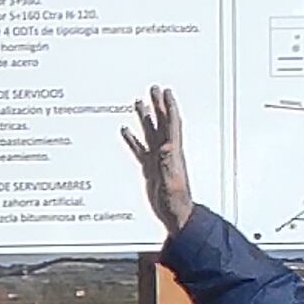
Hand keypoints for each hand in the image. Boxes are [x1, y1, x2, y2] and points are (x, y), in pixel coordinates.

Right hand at [121, 85, 194, 233]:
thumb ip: (168, 163)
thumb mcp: (172, 181)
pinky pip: (140, 148)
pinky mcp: (150, 167)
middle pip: (161, 122)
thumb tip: (167, 146)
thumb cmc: (176, 200)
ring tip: (139, 103)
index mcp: (173, 152)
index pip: (171, 125)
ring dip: (146, 117)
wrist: (175, 213)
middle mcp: (166, 152)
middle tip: (153, 89)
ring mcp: (158, 159)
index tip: (165, 92)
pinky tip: (127, 131)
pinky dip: (133, 138)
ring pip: (150, 132)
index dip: (169, 107)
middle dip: (158, 105)